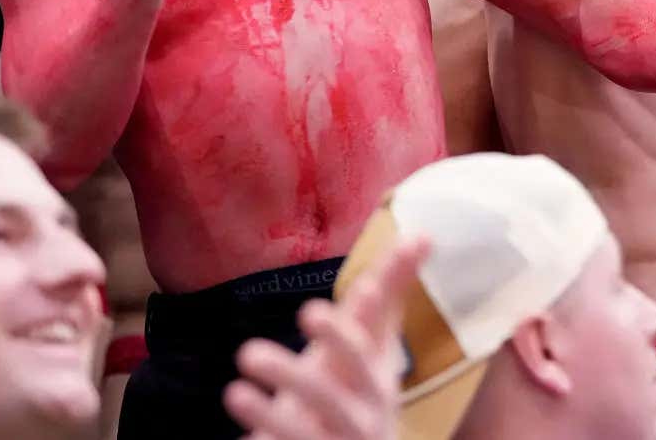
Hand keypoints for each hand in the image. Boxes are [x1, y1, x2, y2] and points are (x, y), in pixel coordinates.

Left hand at [225, 235, 427, 439]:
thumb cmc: (361, 389)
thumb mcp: (375, 346)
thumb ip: (389, 294)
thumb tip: (421, 235)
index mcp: (376, 377)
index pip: (365, 349)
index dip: (342, 333)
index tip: (328, 305)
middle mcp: (362, 412)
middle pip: (333, 395)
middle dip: (299, 372)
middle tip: (257, 346)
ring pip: (303, 432)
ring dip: (267, 413)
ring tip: (234, 391)